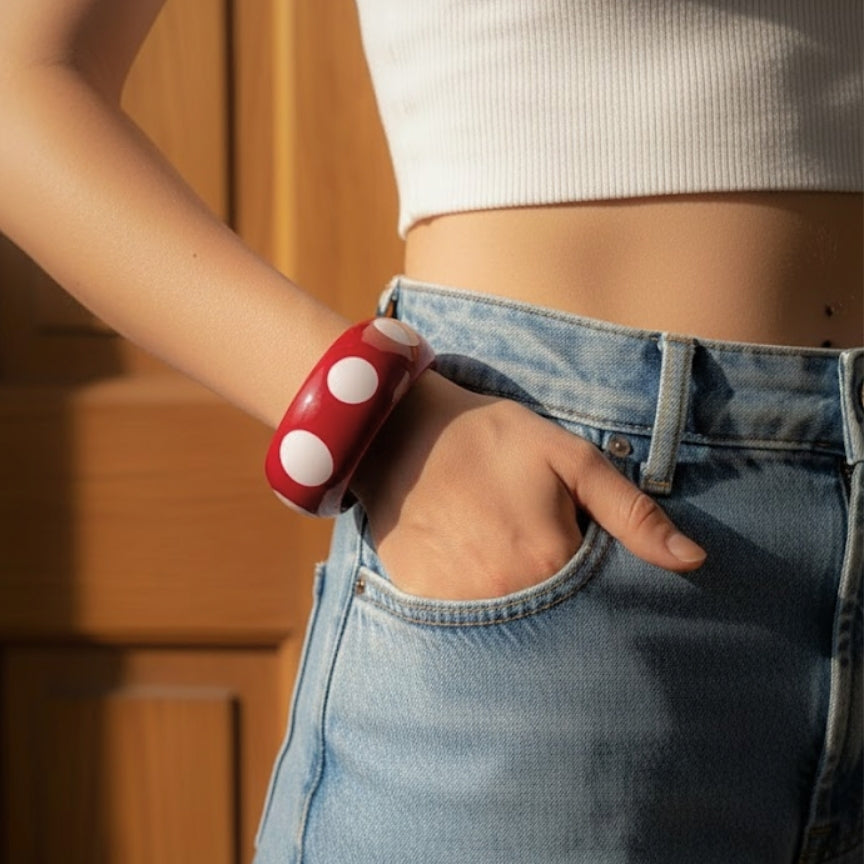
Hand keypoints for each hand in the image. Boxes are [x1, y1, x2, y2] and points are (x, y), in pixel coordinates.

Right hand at [352, 371, 705, 600]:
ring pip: (510, 629)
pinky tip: (470, 573)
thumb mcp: (569, 458)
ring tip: (501, 561)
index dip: (602, 585)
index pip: (603, 603)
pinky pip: (461, 626)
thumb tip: (693, 560)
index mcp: (552, 560)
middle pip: (556, 621)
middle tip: (535, 555)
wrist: (400, 432)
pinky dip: (475, 610)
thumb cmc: (491, 438)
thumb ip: (631, 512)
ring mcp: (460, 605)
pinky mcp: (423, 602)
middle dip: (562, 604)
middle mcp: (508, 596)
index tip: (590, 566)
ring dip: (518, 610)